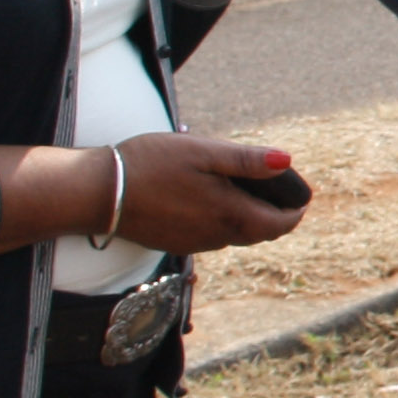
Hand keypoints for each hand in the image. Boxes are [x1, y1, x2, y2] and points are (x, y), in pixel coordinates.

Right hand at [106, 132, 309, 253]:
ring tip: (243, 188)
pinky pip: (211, 236)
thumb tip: (288, 162)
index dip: (296, 209)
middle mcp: (217, 238)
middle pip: (261, 233)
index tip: (300, 194)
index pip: (281, 224)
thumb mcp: (203, 152)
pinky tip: (209, 198)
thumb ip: (247, 161)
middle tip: (276, 189)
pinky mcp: (174, 243)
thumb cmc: (150, 165)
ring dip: (248, 217)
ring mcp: (194, 244)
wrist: (97, 193)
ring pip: (236, 236)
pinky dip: (223, 221)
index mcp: (231, 216)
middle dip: (276, 215)